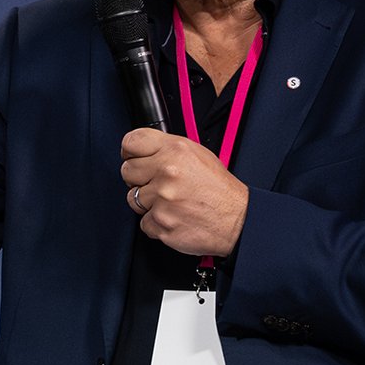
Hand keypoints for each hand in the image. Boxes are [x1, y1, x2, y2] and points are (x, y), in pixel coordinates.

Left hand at [121, 130, 249, 255]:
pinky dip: (155, 223)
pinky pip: (143, 222)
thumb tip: (144, 151)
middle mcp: (167, 171)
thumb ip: (168, 149)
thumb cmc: (219, 189)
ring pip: (132, 198)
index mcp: (176, 150)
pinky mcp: (160, 222)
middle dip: (138, 179)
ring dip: (147, 203)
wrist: (238, 220)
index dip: (129, 151)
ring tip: (170, 201)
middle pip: (127, 171)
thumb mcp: (198, 154)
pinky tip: (173, 216)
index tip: (132, 158)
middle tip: (157, 184)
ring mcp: (162, 198)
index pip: (132, 141)